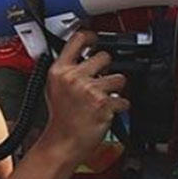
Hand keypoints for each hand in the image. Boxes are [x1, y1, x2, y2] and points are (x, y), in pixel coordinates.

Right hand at [39, 31, 128, 161]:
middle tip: (99, 80)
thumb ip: (67, 71)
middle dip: (106, 68)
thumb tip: (83, 57)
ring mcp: (89, 90)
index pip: (77, 40)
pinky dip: (119, 107)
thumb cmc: (60, 119)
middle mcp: (74, 77)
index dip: (90, 36)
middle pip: (104, 56)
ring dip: (116, 89)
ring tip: (103, 98)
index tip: (94, 38)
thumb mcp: (53, 88)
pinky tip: (107, 111)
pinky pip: (124, 99)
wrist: (64, 142)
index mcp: (59, 71)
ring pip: (119, 78)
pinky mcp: (104, 104)